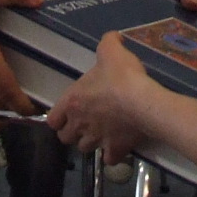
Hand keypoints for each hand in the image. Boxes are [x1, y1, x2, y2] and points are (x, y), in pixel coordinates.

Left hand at [49, 32, 151, 159]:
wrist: (144, 102)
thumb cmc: (122, 77)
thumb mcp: (111, 51)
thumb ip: (108, 42)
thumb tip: (113, 36)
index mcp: (72, 102)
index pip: (52, 120)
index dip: (58, 118)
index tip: (68, 113)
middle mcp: (80, 124)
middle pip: (65, 138)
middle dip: (73, 132)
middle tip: (85, 123)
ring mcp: (96, 139)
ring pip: (84, 149)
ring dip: (91, 142)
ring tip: (101, 134)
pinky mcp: (114, 149)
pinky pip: (108, 159)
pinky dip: (112, 155)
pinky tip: (118, 146)